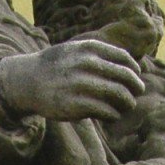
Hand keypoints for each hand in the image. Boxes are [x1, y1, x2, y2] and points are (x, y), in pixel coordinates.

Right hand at [0, 40, 143, 121]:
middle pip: (125, 77)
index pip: (124, 59)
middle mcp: (86, 64)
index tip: (135, 78)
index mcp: (89, 49)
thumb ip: (99, 55)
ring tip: (126, 107)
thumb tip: (132, 68)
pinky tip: (111, 116)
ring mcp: (81, 84)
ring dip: (127, 103)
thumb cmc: (57, 67)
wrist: (28, 81)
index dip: (134, 70)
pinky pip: (106, 111)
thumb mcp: (76, 50)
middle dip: (135, 88)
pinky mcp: (75, 105)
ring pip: (119, 95)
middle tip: (136, 95)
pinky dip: (114, 115)